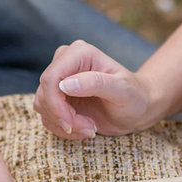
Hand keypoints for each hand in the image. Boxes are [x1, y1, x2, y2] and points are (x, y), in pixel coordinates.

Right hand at [33, 40, 152, 139]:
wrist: (138, 108)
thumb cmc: (134, 96)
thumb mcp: (122, 90)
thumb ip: (96, 83)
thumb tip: (65, 84)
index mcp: (79, 53)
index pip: (51, 78)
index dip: (55, 104)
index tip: (71, 124)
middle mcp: (65, 62)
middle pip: (44, 94)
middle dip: (63, 118)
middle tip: (89, 128)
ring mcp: (60, 79)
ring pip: (42, 106)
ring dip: (64, 125)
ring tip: (90, 128)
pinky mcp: (58, 96)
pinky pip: (47, 115)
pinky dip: (63, 128)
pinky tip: (84, 128)